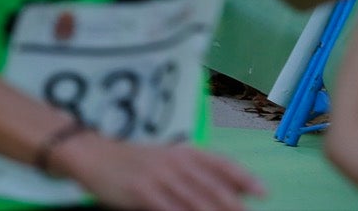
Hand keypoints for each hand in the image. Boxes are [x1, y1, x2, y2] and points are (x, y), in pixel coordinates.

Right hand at [63, 134, 264, 210]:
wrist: (93, 155)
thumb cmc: (136, 162)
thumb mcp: (168, 159)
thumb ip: (200, 172)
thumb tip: (241, 189)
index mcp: (183, 152)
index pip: (220, 163)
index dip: (244, 178)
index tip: (264, 194)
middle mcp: (174, 162)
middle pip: (212, 189)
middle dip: (232, 206)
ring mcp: (159, 178)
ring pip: (195, 203)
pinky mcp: (143, 193)